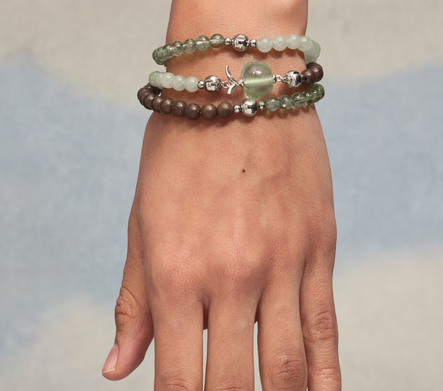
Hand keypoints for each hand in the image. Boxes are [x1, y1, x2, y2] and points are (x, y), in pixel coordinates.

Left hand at [102, 107, 340, 390]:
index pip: (177, 378)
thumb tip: (117, 369)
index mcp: (176, 271)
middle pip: (235, 385)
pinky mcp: (318, 243)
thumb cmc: (180, 145)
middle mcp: (231, 275)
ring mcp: (282, 261)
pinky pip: (325, 325)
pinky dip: (325, 375)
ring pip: (286, 366)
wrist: (239, 82)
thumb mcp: (143, 216)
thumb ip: (134, 296)